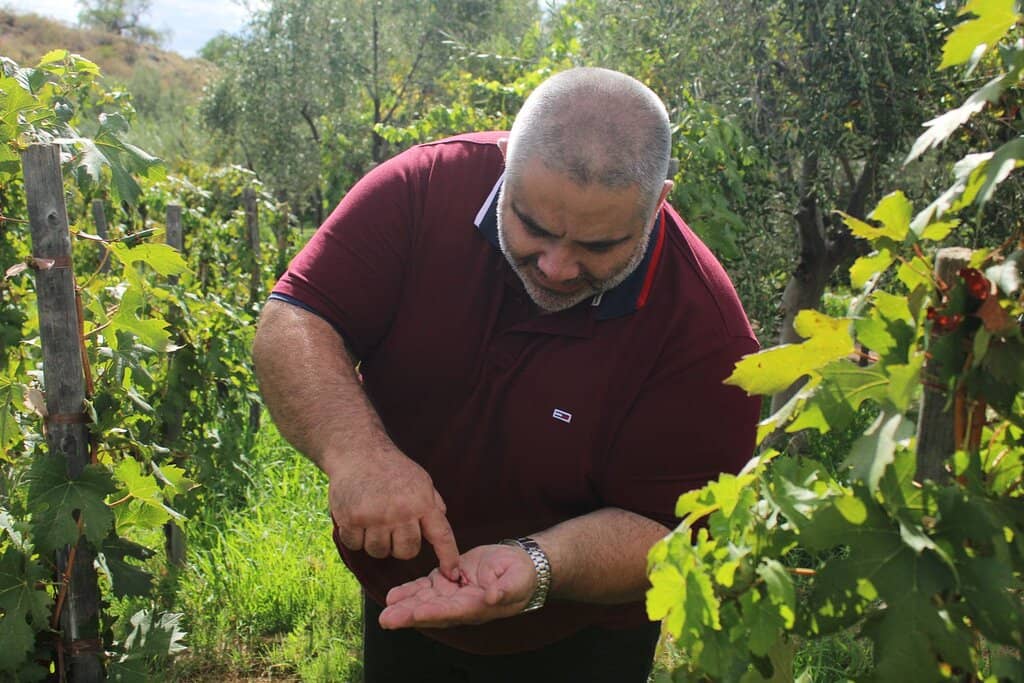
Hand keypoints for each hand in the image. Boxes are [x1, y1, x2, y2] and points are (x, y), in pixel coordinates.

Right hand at [327, 441, 458, 579]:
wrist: (358, 450)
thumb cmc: (392, 468)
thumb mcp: (421, 479)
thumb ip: (432, 503)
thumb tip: (441, 526)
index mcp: (422, 502)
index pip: (441, 536)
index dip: (449, 557)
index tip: (453, 574)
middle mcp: (401, 512)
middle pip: (406, 552)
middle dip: (400, 546)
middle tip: (392, 527)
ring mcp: (375, 517)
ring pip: (379, 552)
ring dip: (376, 542)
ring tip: (372, 520)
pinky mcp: (351, 519)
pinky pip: (355, 546)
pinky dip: (354, 537)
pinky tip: (356, 518)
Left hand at [378, 544, 537, 628]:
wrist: (517, 565)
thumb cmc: (520, 574)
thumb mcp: (517, 579)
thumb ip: (505, 589)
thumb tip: (492, 597)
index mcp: (476, 606)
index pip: (452, 612)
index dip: (434, 613)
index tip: (416, 614)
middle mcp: (460, 605)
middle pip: (432, 612)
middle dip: (409, 615)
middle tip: (387, 619)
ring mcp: (452, 594)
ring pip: (424, 601)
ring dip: (404, 606)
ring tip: (385, 610)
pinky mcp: (447, 580)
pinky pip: (425, 588)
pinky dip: (409, 591)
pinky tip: (393, 596)